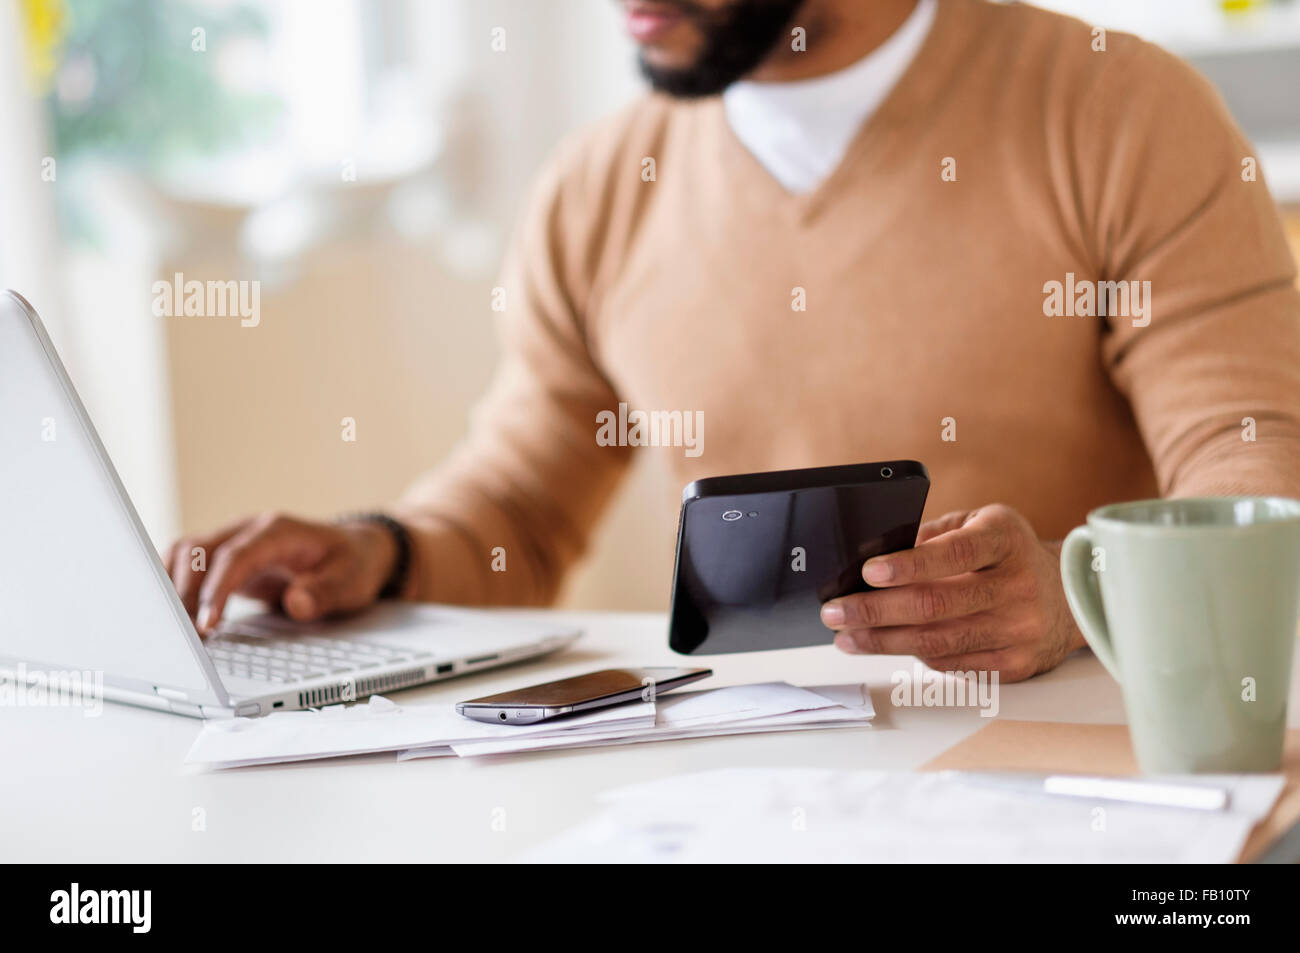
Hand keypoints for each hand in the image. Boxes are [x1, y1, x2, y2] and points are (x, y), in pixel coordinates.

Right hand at [165, 513, 398, 633]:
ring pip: (185, 554)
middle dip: (184, 592)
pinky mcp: (226, 560)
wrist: (355, 550)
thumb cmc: (351, 564)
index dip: (217, 589)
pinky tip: (173, 618)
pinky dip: (175, 588)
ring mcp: (234, 542)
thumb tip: (296, 603)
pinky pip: (189, 566)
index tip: (207, 623)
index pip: (236, 556)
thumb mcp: (351, 582)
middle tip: (182, 636)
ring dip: (172, 588)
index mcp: (278, 532)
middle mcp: (249, 531)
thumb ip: (325, 592)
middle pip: (198, 551)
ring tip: (173, 631)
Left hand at [820, 504, 1084, 680]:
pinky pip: (952, 664)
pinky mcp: (1017, 664)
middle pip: (936, 606)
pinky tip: (888, 645)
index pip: (953, 553)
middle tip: (835, 612)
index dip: (908, 565)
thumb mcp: (979, 525)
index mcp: (1005, 540)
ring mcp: (1020, 629)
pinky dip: (914, 655)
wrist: (1071, 595)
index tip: (868, 572)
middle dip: (875, 611)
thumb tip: (876, 552)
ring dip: (883, 641)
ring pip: (938, 642)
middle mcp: (1018, 585)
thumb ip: (933, 534)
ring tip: (848, 636)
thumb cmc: (1008, 554)